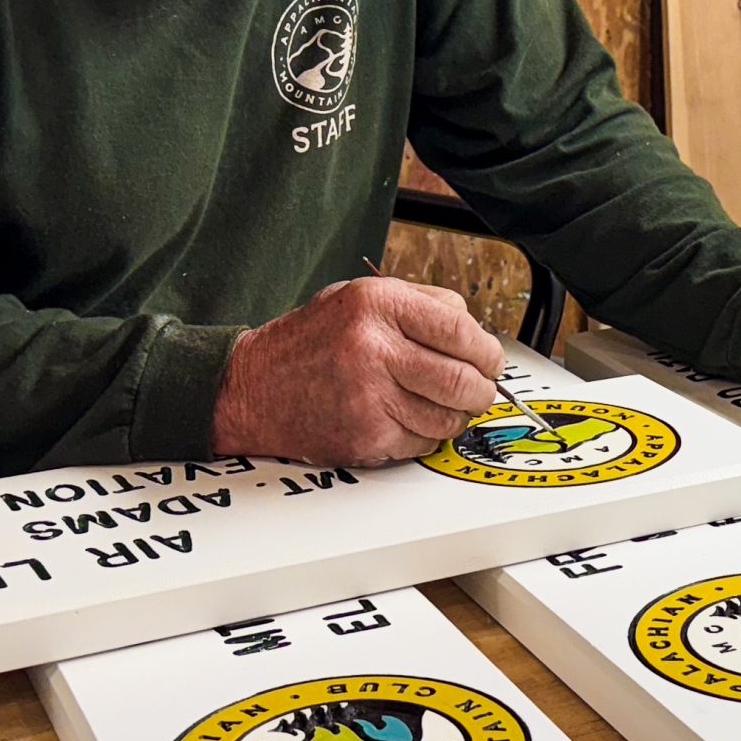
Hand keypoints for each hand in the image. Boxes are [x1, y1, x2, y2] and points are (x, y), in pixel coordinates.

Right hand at [213, 277, 504, 465]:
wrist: (249, 389)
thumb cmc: (307, 343)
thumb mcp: (356, 297)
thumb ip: (418, 304)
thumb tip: (474, 330)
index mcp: (377, 305)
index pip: (460, 329)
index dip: (487, 351)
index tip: (490, 361)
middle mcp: (373, 347)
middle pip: (461, 380)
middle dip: (482, 390)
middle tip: (480, 390)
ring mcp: (369, 395)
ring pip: (447, 418)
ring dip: (457, 417)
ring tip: (443, 406)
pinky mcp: (365, 435)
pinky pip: (421, 442)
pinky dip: (426, 436)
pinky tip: (407, 420)